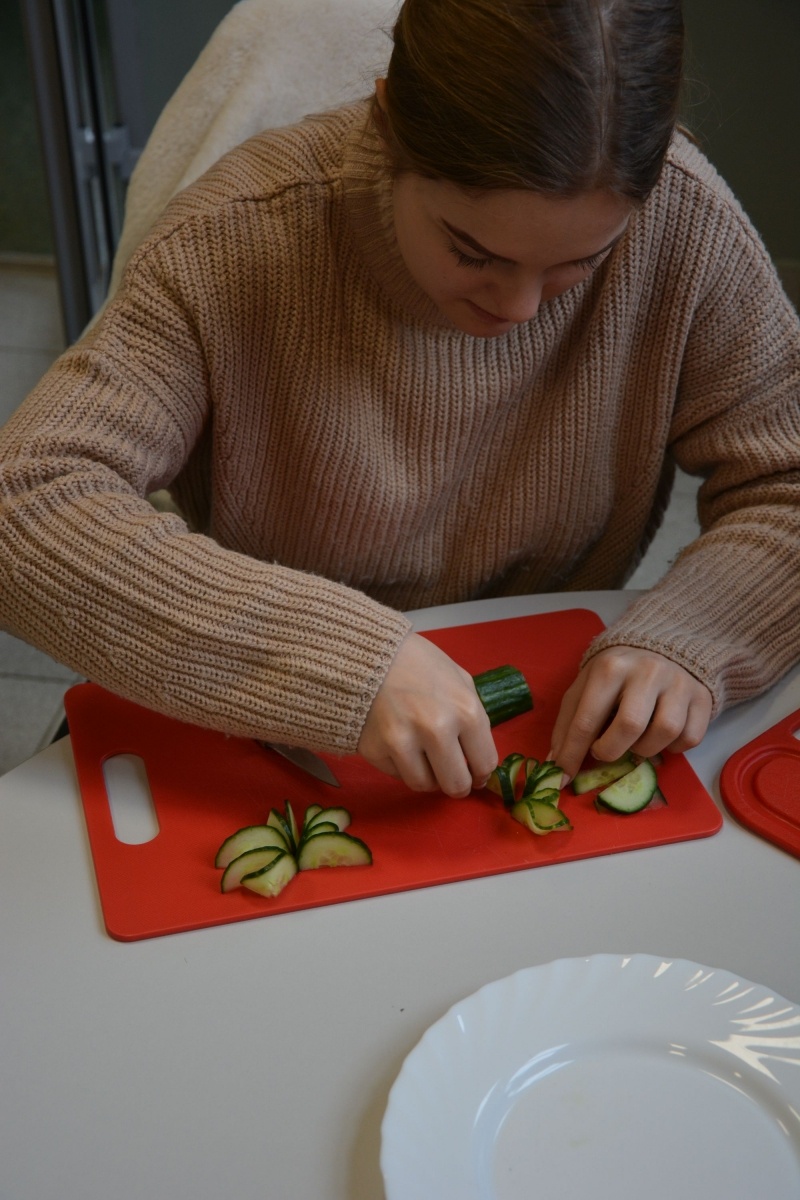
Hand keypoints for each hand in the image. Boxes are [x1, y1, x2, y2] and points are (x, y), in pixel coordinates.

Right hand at [357, 633, 497, 796]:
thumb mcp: (459, 680)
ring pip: (424, 786)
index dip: (481, 773)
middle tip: (450, 773)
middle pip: (456, 785)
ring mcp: (403, 742)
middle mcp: (436, 730)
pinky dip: (401, 766)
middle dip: (457, 783)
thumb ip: (474, 720)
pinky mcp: (375, 750)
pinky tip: (398, 742)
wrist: (368, 653)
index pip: (485, 764)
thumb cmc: (420, 663)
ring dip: (428, 776)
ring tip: (423, 755)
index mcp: (465, 711)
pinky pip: (397, 775)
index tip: (474, 772)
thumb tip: (480, 763)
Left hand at [548, 646, 712, 781]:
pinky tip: (661, 737)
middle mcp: (647, 671)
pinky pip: (690, 738)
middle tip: (605, 751)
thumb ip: (569, 724)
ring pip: (665, 732)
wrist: (661, 649)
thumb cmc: (616, 676)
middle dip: (611, 750)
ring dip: (645, 749)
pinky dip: (674, 748)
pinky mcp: (702, 697)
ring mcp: (678, 683)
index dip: (572, 754)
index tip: (563, 777)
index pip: (587, 720)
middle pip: (629, 726)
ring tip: (635, 740)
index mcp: (610, 667)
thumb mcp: (586, 688)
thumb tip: (556, 764)